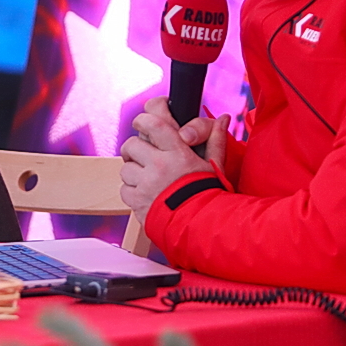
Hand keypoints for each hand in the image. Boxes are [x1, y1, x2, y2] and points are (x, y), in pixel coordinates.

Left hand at [118, 96, 229, 220]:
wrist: (202, 226)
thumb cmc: (209, 194)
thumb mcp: (215, 166)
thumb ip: (216, 140)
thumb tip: (222, 119)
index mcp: (178, 152)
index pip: (153, 123)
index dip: (144, 119)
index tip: (143, 122)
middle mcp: (159, 165)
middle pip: (131, 144)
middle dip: (135, 147)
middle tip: (143, 154)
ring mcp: (146, 184)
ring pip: (125, 167)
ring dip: (133, 170)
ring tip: (148, 177)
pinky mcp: (137, 201)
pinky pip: (124, 189)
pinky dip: (132, 190)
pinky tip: (146, 193)